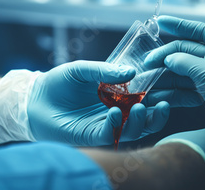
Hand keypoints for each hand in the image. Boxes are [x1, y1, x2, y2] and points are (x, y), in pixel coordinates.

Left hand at [28, 61, 169, 145]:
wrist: (34, 99)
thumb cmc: (58, 82)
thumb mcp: (82, 69)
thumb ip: (105, 71)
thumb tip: (132, 71)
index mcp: (117, 95)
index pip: (144, 96)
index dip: (159, 93)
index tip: (170, 85)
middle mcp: (116, 111)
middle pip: (145, 117)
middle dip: (158, 114)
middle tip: (163, 104)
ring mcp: (105, 125)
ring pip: (133, 130)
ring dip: (141, 122)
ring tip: (141, 108)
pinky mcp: (92, 136)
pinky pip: (110, 135)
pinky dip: (116, 125)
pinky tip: (114, 113)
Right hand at [144, 16, 204, 147]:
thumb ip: (186, 63)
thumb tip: (168, 59)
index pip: (198, 30)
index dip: (178, 25)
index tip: (159, 21)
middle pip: (187, 50)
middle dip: (167, 54)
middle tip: (148, 61)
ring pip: (186, 67)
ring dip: (168, 71)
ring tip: (150, 75)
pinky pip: (190, 82)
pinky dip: (176, 84)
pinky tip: (163, 87)